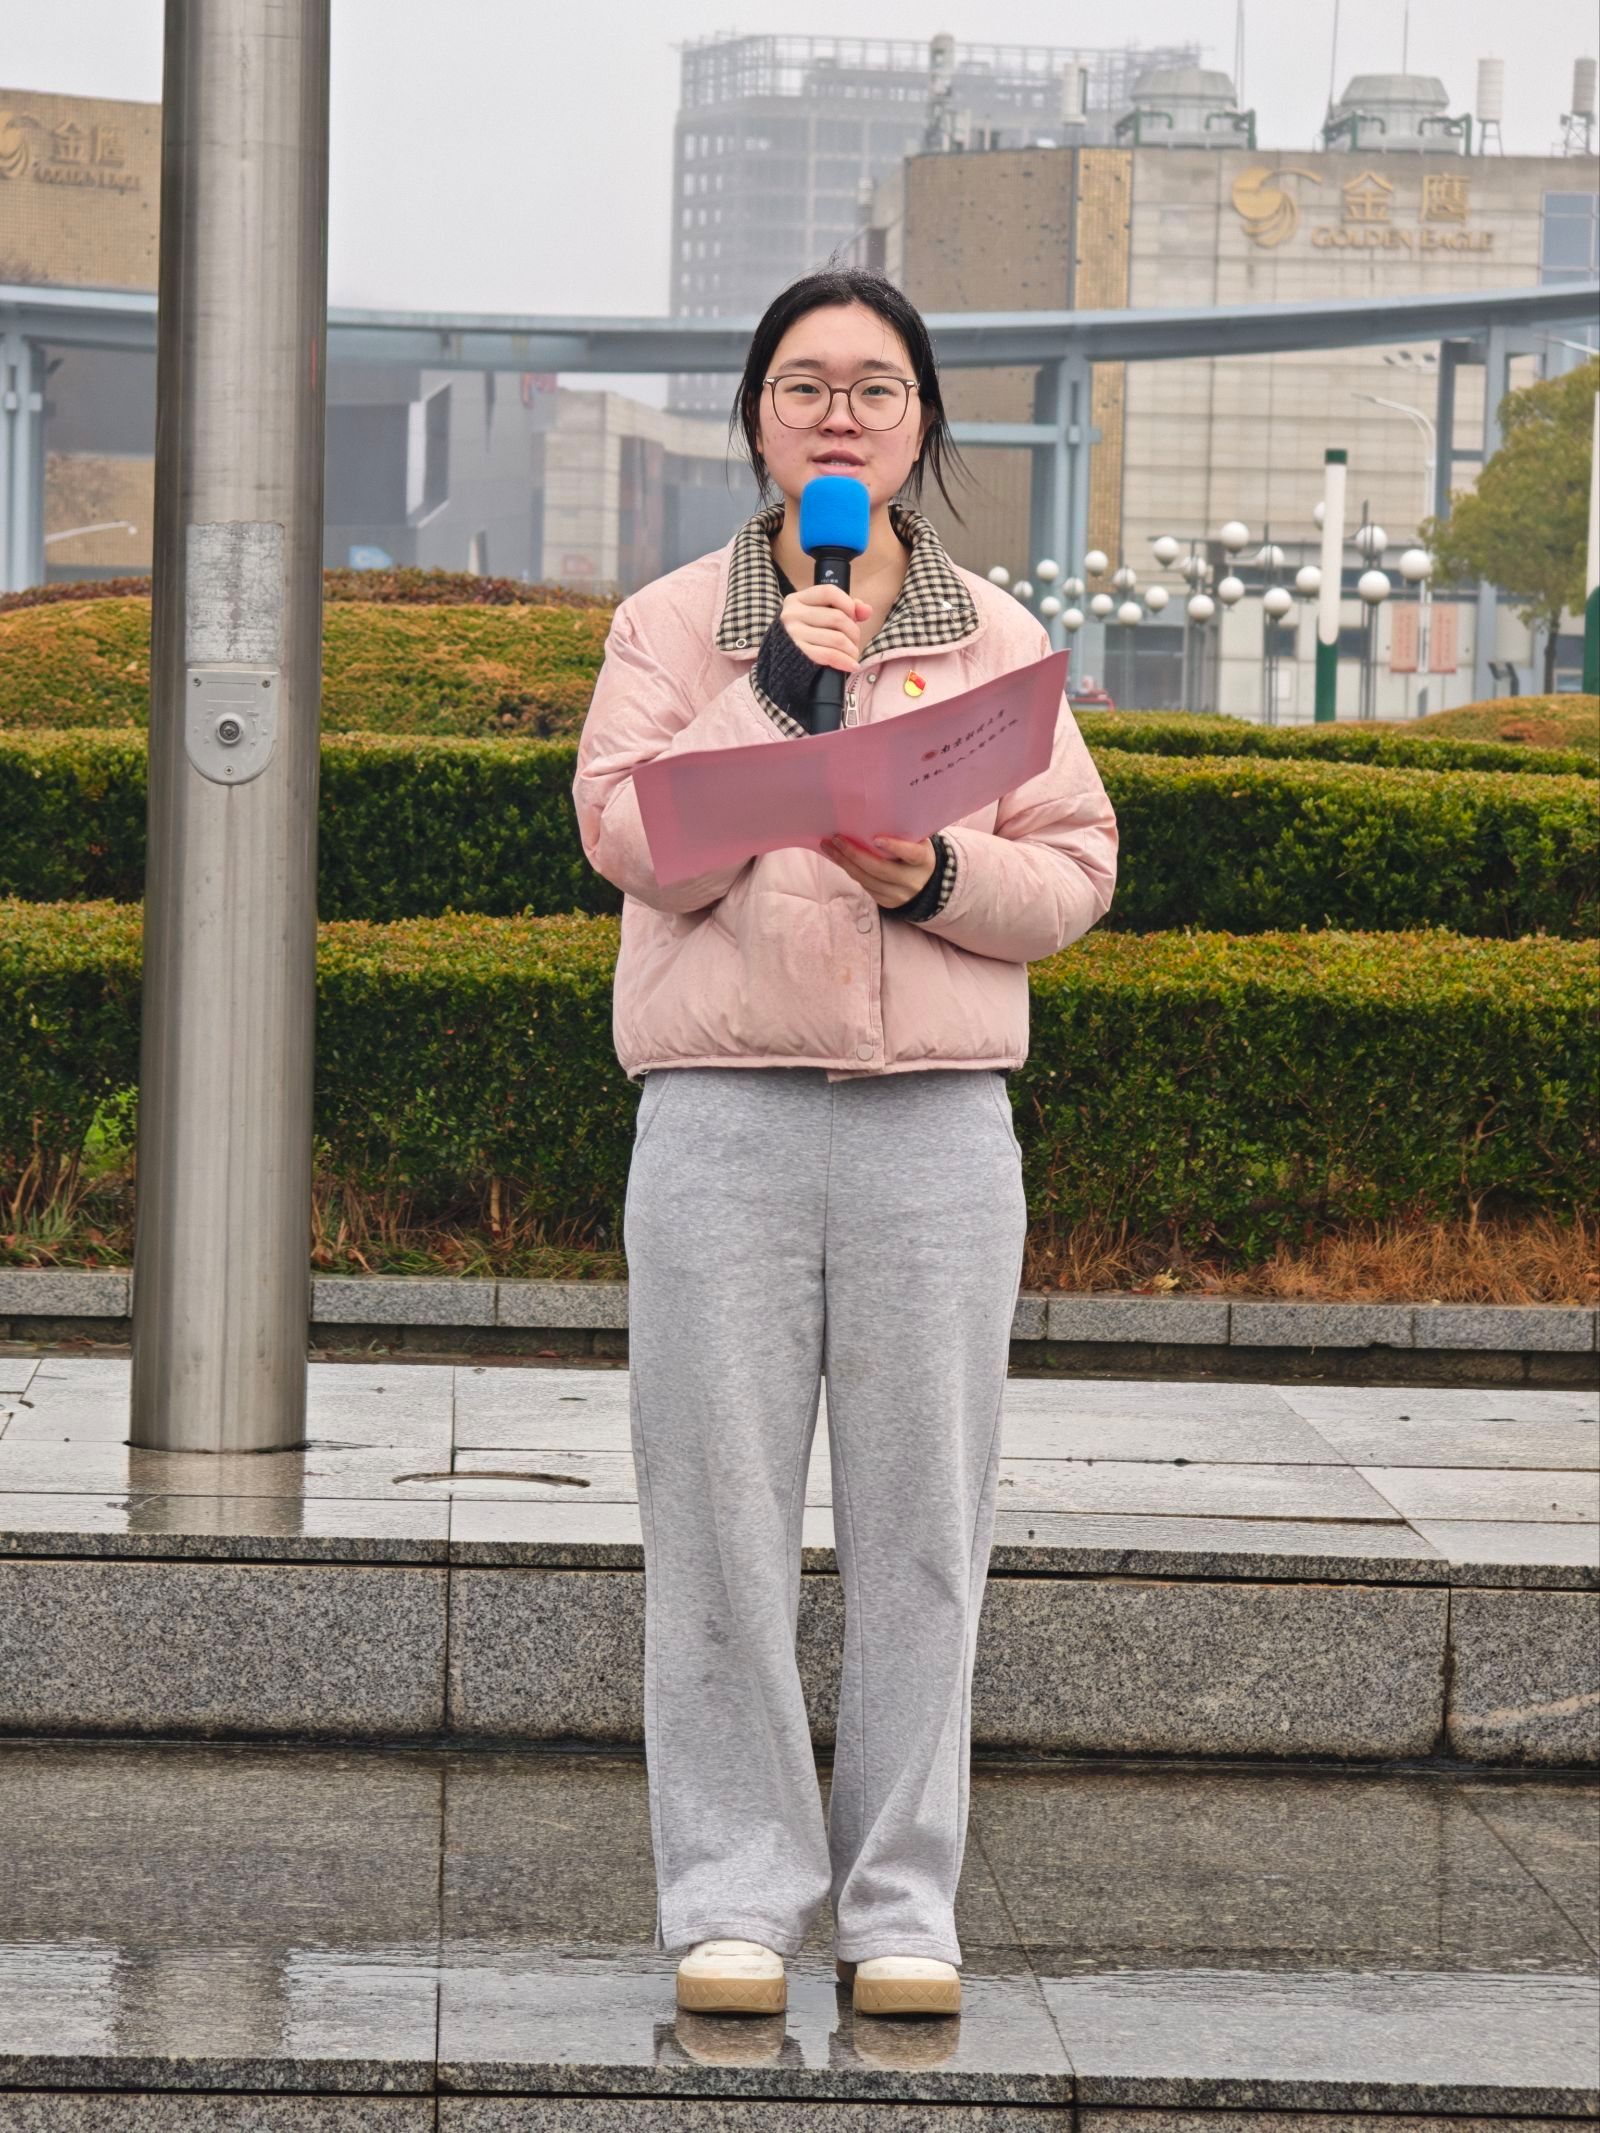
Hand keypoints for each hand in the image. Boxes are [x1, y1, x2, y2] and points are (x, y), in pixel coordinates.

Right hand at [779, 584, 871, 674]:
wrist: (781, 659)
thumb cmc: (805, 633)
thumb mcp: (819, 614)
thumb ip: (844, 608)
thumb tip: (866, 610)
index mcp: (798, 599)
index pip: (829, 592)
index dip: (847, 603)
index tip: (853, 616)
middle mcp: (793, 614)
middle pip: (837, 618)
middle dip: (854, 631)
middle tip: (855, 640)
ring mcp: (794, 634)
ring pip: (836, 638)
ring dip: (851, 649)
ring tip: (853, 654)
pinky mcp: (798, 653)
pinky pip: (828, 655)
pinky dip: (844, 661)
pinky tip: (852, 665)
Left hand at [821, 832, 936, 908]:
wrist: (926, 885)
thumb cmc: (916, 855)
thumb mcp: (918, 843)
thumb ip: (903, 834)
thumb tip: (872, 818)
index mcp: (923, 860)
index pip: (911, 854)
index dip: (895, 847)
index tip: (875, 839)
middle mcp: (911, 880)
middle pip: (879, 869)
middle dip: (854, 854)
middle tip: (836, 839)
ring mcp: (899, 894)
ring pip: (867, 880)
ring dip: (845, 863)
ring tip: (829, 847)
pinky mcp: (887, 902)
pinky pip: (865, 886)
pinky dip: (851, 871)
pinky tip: (840, 859)